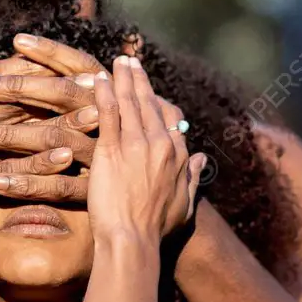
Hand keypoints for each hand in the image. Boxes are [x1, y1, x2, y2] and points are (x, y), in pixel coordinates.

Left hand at [0, 33, 138, 200]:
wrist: (146, 190)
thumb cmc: (116, 141)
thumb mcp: (101, 109)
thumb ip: (71, 87)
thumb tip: (27, 50)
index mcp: (106, 95)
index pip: (77, 65)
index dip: (50, 51)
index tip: (17, 40)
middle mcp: (106, 118)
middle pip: (61, 96)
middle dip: (20, 88)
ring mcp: (99, 152)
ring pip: (54, 138)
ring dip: (14, 136)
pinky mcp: (92, 187)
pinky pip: (55, 185)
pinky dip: (25, 183)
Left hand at [87, 56, 205, 242]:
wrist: (133, 240)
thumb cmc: (157, 231)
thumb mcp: (185, 206)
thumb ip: (193, 179)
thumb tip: (201, 161)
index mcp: (178, 157)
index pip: (170, 120)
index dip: (159, 102)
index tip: (150, 90)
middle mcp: (160, 145)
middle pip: (150, 104)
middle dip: (140, 80)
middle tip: (131, 60)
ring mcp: (136, 145)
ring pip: (130, 102)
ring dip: (123, 78)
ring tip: (117, 61)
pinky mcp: (112, 150)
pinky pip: (109, 113)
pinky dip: (105, 93)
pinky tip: (100, 78)